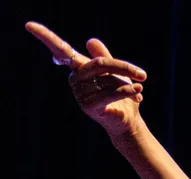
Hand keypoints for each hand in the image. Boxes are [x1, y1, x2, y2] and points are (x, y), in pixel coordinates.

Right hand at [26, 22, 146, 136]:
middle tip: (142, 74)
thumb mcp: (115, 73)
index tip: (29, 25)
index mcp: (79, 68)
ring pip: (106, 77)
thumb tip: (90, 40)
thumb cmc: (120, 96)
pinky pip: (109, 93)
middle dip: (123, 67)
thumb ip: (104, 57)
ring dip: (127, 84)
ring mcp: (79, 93)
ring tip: (139, 89)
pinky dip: (126, 91)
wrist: (127, 122)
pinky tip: (138, 93)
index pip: (60, 50)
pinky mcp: (88, 106)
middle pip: (99, 63)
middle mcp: (75, 79)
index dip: (45, 36)